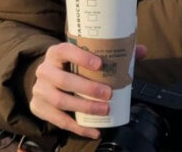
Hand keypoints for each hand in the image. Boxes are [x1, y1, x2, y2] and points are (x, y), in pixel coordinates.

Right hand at [29, 42, 147, 139]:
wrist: (46, 79)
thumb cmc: (72, 66)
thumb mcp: (85, 57)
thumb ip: (112, 53)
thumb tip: (142, 50)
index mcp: (56, 53)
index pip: (65, 50)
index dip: (81, 56)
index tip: (100, 64)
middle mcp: (44, 70)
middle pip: (64, 80)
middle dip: (87, 88)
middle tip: (109, 93)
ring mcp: (40, 90)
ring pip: (60, 101)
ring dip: (85, 108)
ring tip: (105, 110)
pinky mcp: (39, 108)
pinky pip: (59, 120)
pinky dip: (78, 128)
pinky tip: (94, 131)